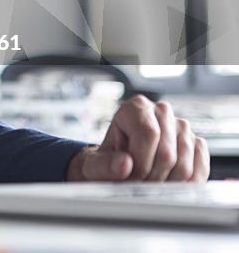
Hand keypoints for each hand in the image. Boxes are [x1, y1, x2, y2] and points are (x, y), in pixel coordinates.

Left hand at [67, 95, 208, 182]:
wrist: (117, 169)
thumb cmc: (105, 163)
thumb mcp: (94, 165)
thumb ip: (104, 165)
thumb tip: (125, 164)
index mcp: (136, 108)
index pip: (148, 133)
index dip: (141, 162)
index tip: (130, 176)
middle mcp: (161, 112)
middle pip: (167, 153)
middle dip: (151, 178)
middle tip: (137, 184)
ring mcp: (182, 129)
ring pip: (184, 166)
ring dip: (165, 185)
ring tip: (148, 183)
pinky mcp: (196, 146)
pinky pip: (199, 171)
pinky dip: (183, 186)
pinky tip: (166, 185)